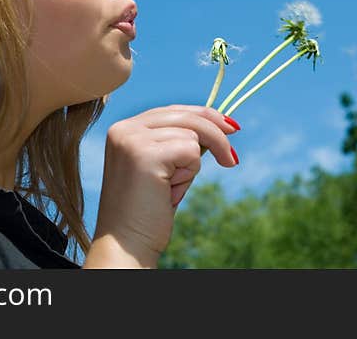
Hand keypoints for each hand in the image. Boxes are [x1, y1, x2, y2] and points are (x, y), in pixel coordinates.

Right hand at [88, 104, 238, 266]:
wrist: (127, 245)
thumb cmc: (147, 210)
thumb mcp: (163, 167)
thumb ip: (179, 142)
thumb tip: (220, 125)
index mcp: (124, 129)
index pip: (173, 110)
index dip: (204, 116)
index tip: (230, 127)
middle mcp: (124, 129)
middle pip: (186, 116)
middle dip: (216, 135)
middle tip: (232, 160)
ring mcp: (132, 140)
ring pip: (192, 135)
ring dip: (191, 167)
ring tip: (169, 190)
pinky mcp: (145, 154)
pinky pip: (191, 151)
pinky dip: (189, 174)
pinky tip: (169, 192)